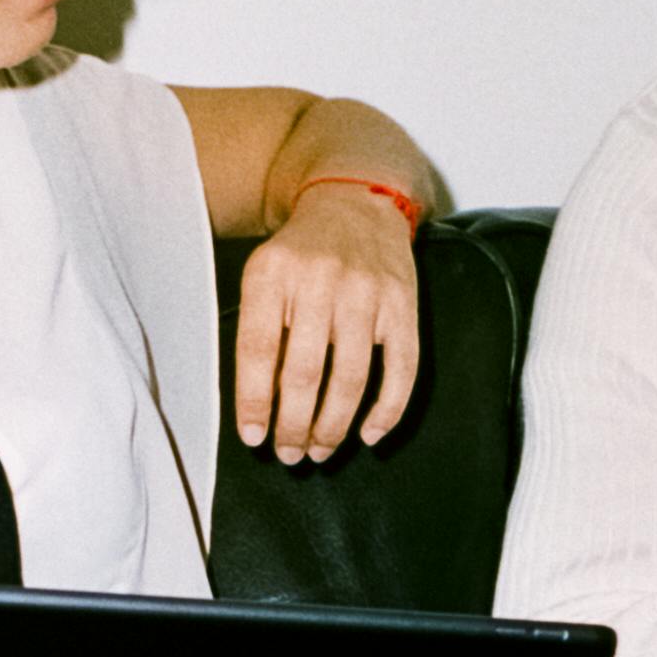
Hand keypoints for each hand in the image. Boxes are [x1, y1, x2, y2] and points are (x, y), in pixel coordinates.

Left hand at [234, 182, 421, 462]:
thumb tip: (261, 409)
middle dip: (294, 425)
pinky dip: (387, 410)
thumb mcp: (266, 276)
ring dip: (334, 426)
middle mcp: (320, 280)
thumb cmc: (301, 254)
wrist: (356, 202)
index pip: (258, 349)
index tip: (253, 438)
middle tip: (289, 454)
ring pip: (350, 377)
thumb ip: (260, 330)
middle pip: (305, 371)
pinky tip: (369, 434)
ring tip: (320, 451)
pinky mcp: (403, 303)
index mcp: (272, 272)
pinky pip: (401, 368)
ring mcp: (367, 291)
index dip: (254, 401)